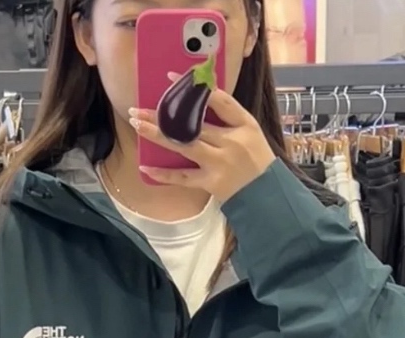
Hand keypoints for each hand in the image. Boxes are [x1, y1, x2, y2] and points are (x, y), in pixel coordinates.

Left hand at [130, 86, 275, 203]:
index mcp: (243, 124)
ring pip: (184, 145)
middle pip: (193, 123)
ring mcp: (219, 163)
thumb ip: (227, 116)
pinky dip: (164, 174)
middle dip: (164, 114)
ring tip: (137, 125)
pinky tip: (145, 168)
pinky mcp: (211, 183)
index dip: (194, 87)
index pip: (218, 99)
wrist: (267, 194)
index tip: (171, 77)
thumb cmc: (256, 160)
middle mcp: (230, 141)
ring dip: (158, 135)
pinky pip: (184, 178)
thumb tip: (199, 97)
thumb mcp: (249, 131)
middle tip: (138, 108)